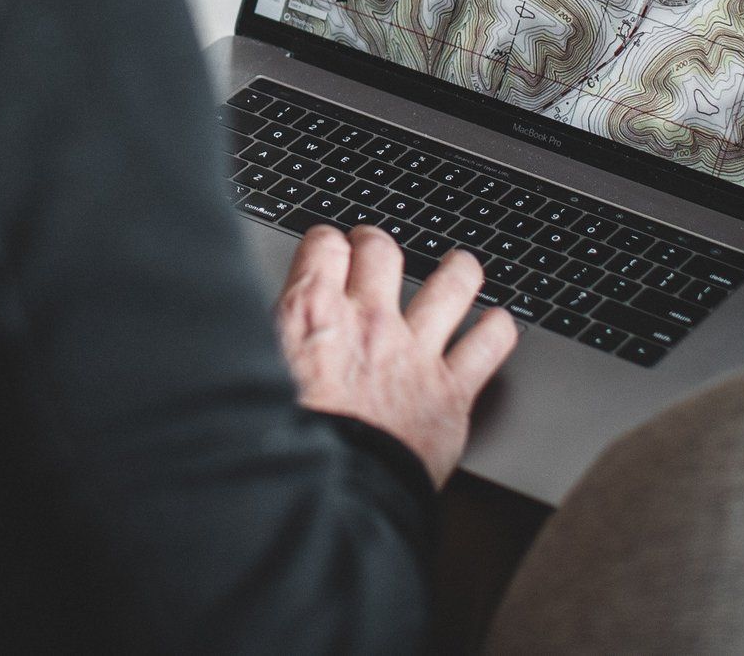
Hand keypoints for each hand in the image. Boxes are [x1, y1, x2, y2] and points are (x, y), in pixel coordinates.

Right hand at [272, 224, 517, 485]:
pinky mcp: (451, 392)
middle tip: (375, 251)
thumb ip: (265, 345)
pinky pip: (489, 345)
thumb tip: (246, 333)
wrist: (323, 500)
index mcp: (311, 314)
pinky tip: (497, 325)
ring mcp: (414, 353)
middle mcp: (367, 322)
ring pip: (452, 284)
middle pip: (382, 251)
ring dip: (458, 270)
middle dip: (378, 244)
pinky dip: (497, 331)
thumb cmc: (283, 447)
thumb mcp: (254, 377)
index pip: (324, 246)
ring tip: (459, 266)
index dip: (327, 244)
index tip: (328, 250)